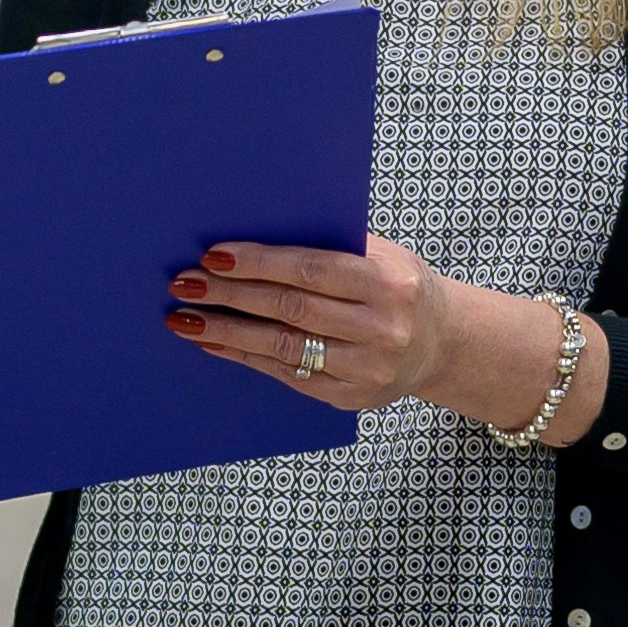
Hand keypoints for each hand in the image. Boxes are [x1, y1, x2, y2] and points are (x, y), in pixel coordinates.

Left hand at [168, 236, 474, 412]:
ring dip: (227, 331)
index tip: (214, 256)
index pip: (312, 269)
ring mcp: (368, 368)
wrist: (441, 341)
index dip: (259, 263)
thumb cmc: (397, 285)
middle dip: (232, 296)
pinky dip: (246, 358)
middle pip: (291, 309)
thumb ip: (331, 245)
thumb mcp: (382, 254)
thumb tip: (255, 229)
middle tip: (186, 284)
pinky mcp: (352, 398)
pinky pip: (288, 375)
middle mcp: (382, 328)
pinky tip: (216, 342)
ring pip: (283, 347)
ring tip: (186, 318)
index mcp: (389, 281)